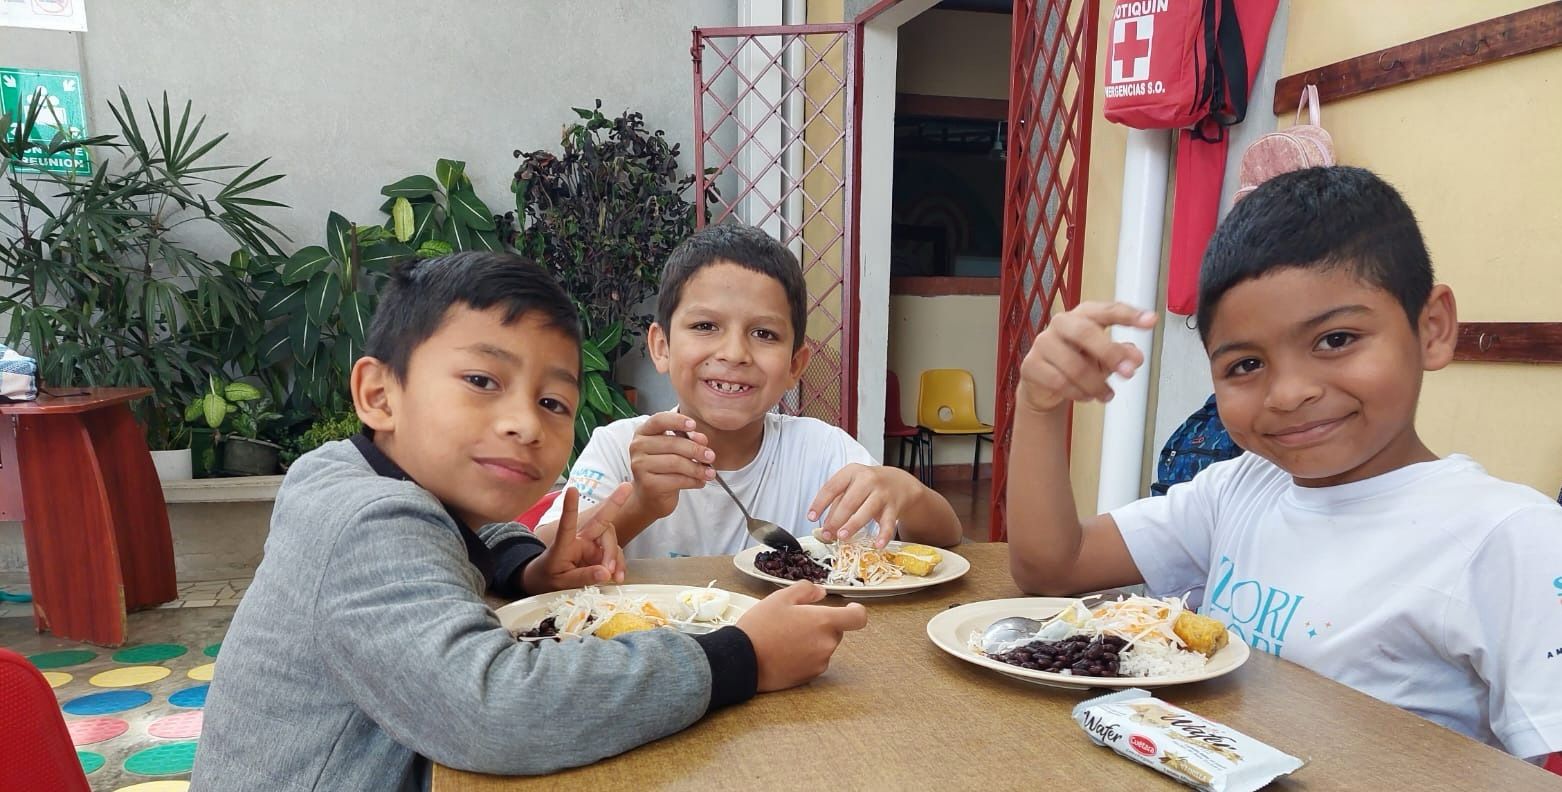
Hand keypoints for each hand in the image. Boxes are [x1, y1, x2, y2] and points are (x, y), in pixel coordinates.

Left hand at [521, 484, 630, 592]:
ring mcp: (591, 545)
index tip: (572, 490)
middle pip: (600, 521)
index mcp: (564, 544)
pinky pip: (614, 555)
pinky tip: (618, 577)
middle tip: (625, 491)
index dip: (570, 507)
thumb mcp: (561, 582)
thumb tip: (605, 573)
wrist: (545, 580)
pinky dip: (619, 565)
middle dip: (614, 503)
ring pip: (611, 541)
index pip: (567, 524)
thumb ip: (583, 577)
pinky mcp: (599, 554)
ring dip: (616, 557)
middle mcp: (580, 539)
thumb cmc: (547, 577)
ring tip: (615, 576)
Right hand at [625, 411, 716, 518]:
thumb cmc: (664, 469)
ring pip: (676, 463)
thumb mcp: (675, 450)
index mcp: (644, 432)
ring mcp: (640, 466)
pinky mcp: (648, 484)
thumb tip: (701, 439)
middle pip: (672, 443)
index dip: (678, 421)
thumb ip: (688, 440)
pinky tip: (700, 482)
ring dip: (697, 468)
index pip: (659, 420)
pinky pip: (676, 480)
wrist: (650, 497)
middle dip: (696, 450)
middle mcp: (638, 446)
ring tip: (709, 473)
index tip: (693, 425)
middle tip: (710, 456)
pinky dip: (693, 481)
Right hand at [737, 581, 866, 691]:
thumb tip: (820, 593)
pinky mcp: (809, 677)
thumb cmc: (760, 626)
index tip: (850, 608)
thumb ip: (806, 590)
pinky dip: (805, 656)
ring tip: (785, 638)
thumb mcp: (780, 598)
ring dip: (812, 641)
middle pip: (835, 631)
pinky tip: (784, 653)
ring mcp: (819, 663)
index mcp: (824, 622)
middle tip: (795, 621)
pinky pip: (814, 661)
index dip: (856, 611)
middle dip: (821, 625)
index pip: (858, 618)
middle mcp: (826, 644)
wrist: (742, 660)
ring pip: (823, 646)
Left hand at [807, 463, 919, 547]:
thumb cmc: (869, 485)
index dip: (820, 503)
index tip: (811, 517)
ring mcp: (882, 493)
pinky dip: (883, 535)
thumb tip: (825, 526)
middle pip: (848, 501)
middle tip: (827, 534)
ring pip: (866, 511)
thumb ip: (837, 503)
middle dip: (835, 519)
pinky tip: (877, 544)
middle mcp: (868, 480)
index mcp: (852, 472)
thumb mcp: (852, 486)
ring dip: (853, 525)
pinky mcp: (894, 507)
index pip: (832, 487)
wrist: (899, 482)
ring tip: (842, 537)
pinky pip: (889, 523)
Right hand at [1017, 301, 1156, 413]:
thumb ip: (1123, 354)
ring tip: (1107, 395)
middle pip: (1086, 332)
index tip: (1151, 321)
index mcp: (1083, 315)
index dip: (1129, 315)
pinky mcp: (1031, 365)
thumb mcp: (1105, 359)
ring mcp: (1043, 343)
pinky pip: (1060, 382)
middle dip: (1110, 353)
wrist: (1045, 385)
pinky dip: (1078, 393)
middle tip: (1128, 372)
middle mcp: (1061, 323)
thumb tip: (1136, 357)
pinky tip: (1086, 396)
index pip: (1107, 310)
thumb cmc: (1078, 362)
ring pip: (1074, 365)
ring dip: (1096, 384)